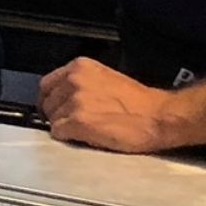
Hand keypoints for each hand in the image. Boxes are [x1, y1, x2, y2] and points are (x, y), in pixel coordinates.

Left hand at [39, 57, 180, 153]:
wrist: (159, 117)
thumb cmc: (139, 102)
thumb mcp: (105, 78)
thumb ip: (81, 82)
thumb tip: (63, 95)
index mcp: (79, 67)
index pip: (47, 84)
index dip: (51, 99)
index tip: (55, 108)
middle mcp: (74, 80)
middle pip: (47, 102)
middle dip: (56, 114)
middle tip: (72, 122)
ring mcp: (75, 101)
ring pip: (52, 119)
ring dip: (64, 126)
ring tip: (85, 129)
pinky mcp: (78, 122)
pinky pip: (58, 132)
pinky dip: (67, 137)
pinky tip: (84, 136)